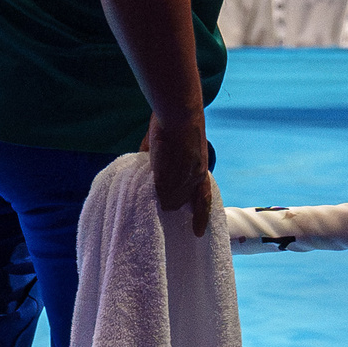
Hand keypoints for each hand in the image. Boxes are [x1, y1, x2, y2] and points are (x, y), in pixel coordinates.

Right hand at [143, 113, 213, 233]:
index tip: (198, 233)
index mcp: (201, 170)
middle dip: (171, 203)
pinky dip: (150, 195)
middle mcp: (194, 178)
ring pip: (168, 202)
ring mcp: (180, 179)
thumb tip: (153, 164)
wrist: (180, 113)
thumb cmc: (178, 123)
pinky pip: (156, 195)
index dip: (201, 217)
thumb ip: (170, 160)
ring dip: (158, 199)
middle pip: (180, 204)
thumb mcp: (182, 147)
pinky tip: (143, 195)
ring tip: (148, 198)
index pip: (204, 200)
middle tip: (160, 203)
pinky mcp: (165, 177)